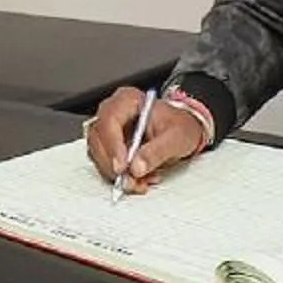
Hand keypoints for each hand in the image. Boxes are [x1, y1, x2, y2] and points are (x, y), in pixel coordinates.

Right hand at [83, 86, 206, 193]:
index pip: (110, 120)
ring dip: (115, 173)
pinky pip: (104, 164)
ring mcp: (110, 130)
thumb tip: (137, 166)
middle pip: (97, 138)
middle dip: (111, 164)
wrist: (185, 132)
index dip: (112, 145)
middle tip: (129, 180)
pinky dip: (119, 177)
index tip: (122, 166)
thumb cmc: (181, 126)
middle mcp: (115, 113)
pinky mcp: (110, 147)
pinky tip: (138, 180)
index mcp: (129, 100)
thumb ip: (156, 151)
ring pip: (98, 154)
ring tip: (139, 181)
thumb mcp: (176, 137)